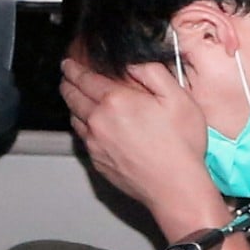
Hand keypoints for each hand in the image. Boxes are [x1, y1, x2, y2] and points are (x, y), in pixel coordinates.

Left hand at [60, 58, 215, 215]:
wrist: (176, 187)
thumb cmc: (181, 146)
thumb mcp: (178, 98)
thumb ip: (153, 72)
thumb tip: (133, 61)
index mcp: (117, 101)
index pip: (84, 79)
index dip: (73, 68)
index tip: (68, 64)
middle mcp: (99, 121)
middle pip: (72, 97)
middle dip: (68, 84)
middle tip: (67, 77)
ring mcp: (96, 144)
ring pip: (74, 118)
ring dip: (72, 105)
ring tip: (77, 99)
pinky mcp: (98, 162)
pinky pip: (83, 139)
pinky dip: (82, 127)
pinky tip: (92, 126)